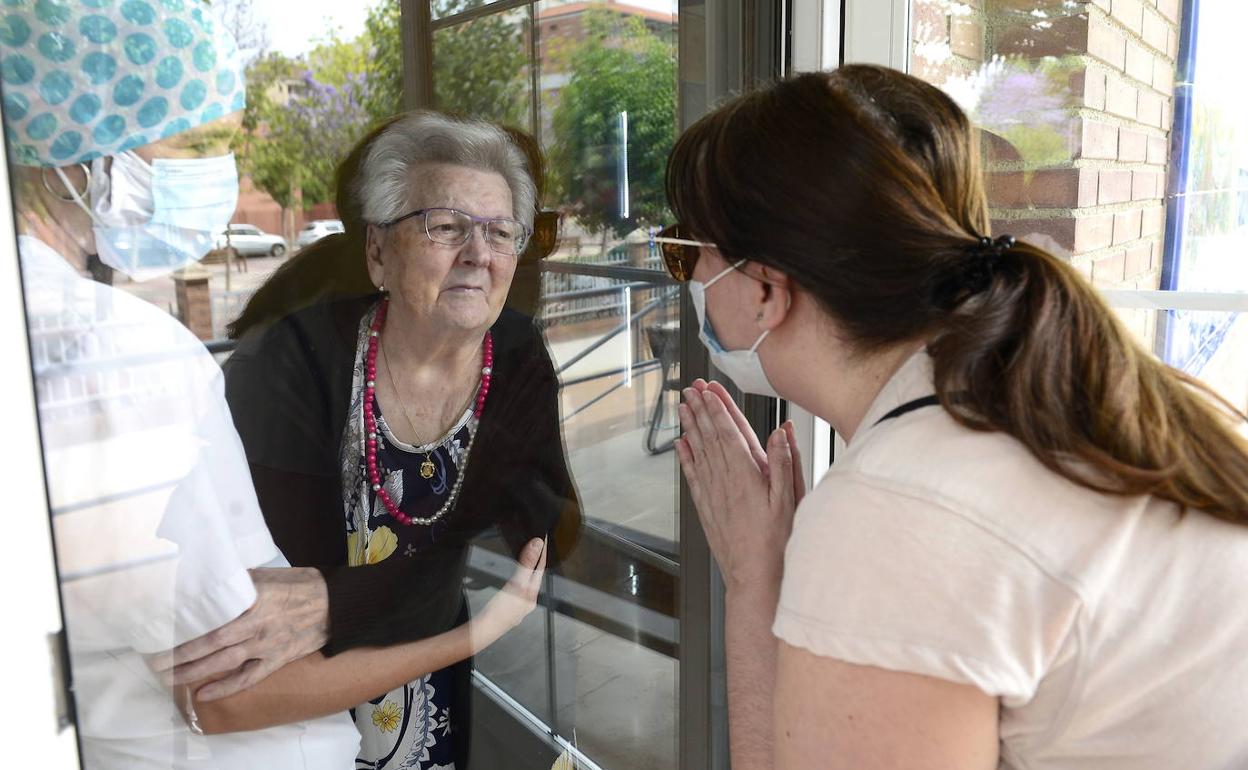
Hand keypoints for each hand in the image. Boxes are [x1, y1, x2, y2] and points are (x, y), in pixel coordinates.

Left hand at [149, 567, 329, 700]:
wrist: (338, 604)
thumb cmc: (302, 584)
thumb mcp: (268, 574)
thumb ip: (240, 580)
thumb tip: (209, 580)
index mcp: (254, 600)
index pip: (212, 616)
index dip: (185, 626)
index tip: (161, 630)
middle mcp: (257, 625)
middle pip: (210, 643)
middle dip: (179, 654)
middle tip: (153, 661)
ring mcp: (267, 645)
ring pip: (224, 662)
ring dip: (194, 671)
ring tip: (169, 677)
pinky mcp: (278, 659)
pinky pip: (248, 678)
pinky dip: (226, 688)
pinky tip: (203, 694)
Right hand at [471, 537, 546, 652]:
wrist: (483, 631)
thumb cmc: (500, 612)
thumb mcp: (516, 584)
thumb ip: (527, 564)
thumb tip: (537, 545)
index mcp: (532, 594)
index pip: (540, 568)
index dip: (541, 552)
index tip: (542, 537)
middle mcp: (527, 600)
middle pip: (535, 576)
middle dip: (536, 560)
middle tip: (536, 544)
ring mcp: (517, 605)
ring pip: (526, 582)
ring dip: (527, 569)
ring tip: (527, 557)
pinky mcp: (507, 607)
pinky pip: (516, 588)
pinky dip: (517, 578)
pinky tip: (512, 579)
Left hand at [675, 380, 805, 592]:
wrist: (754, 577)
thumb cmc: (776, 542)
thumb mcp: (789, 501)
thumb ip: (784, 464)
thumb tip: (782, 432)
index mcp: (747, 476)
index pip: (729, 433)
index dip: (719, 409)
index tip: (710, 391)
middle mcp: (725, 481)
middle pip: (710, 437)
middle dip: (701, 410)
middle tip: (691, 388)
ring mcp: (713, 493)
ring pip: (699, 452)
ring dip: (691, 427)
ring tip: (684, 407)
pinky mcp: (707, 507)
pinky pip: (693, 475)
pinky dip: (686, 457)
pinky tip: (681, 444)